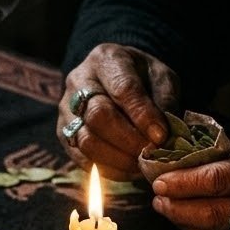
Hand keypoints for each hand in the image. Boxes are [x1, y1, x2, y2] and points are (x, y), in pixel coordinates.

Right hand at [58, 44, 181, 180]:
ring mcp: (67, 110)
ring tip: (142, 165)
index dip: (143, 115)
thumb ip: (165, 101)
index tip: (162, 136)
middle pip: (98, 115)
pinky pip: (83, 159)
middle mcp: (79, 82)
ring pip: (87, 141)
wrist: (114, 81)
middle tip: (152, 153)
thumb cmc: (142, 79)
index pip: (123, 88)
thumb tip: (164, 135)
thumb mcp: (161, 78)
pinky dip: (109, 169)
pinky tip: (129, 170)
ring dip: (118, 159)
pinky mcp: (64, 135)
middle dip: (129, 140)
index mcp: (106, 59)